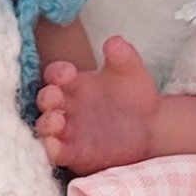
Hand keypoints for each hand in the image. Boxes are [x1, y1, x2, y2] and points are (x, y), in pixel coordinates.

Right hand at [36, 36, 160, 172]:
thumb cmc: (133, 96)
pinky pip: (56, 153)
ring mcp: (67, 130)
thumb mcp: (131, 72)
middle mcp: (65, 106)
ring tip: (56, 121)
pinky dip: (51, 150)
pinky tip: (55, 146)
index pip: (56, 74)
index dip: (58, 73)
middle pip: (45, 100)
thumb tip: (114, 42)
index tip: (67, 73)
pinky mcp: (73, 153)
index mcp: (73, 83)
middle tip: (54, 96)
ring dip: (46, 124)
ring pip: (45, 127)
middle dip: (46, 98)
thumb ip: (122, 56)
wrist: (151, 127)